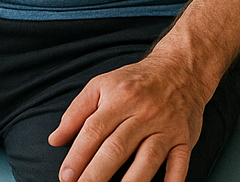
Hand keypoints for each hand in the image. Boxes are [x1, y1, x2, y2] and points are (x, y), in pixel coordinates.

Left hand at [48, 55, 210, 181]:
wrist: (180, 68)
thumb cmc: (135, 82)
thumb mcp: (101, 85)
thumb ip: (76, 112)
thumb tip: (55, 140)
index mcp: (120, 98)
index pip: (94, 131)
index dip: (77, 156)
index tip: (65, 176)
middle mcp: (144, 113)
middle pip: (117, 148)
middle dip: (96, 174)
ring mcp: (166, 127)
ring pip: (148, 159)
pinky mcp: (184, 139)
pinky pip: (180, 163)